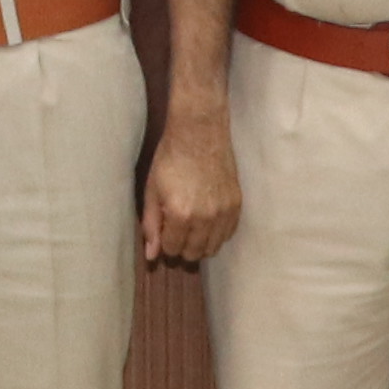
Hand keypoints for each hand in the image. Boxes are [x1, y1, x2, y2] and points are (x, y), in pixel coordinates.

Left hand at [137, 101, 239, 269]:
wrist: (199, 132)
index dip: (165, 243)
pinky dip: (217, 233)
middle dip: (182, 247)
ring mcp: (224, 212)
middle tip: (177, 230)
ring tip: (192, 226)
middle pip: (195, 253)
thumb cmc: (170, 159)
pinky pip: (228, 233)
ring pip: (214, 247)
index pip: (173, 249)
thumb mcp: (152, 191)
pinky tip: (208, 221)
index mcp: (180, 215)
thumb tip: (152, 256)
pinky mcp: (237, 204)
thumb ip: (151, 225)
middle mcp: (205, 219)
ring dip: (201, 243)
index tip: (164, 231)